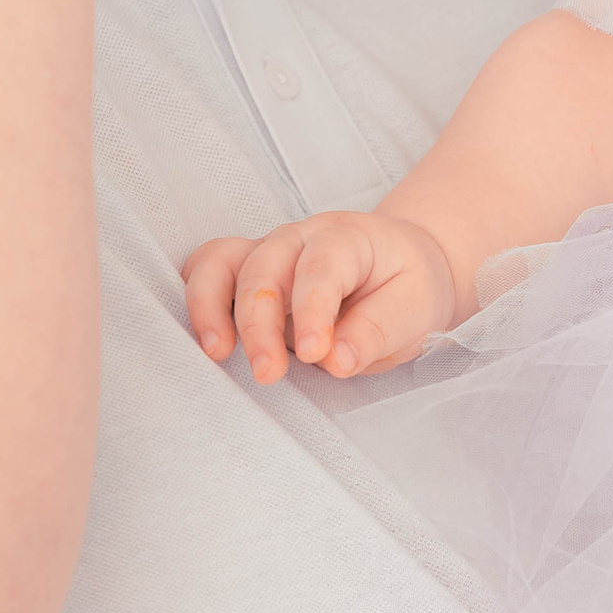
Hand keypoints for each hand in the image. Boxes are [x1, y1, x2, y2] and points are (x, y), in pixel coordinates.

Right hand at [187, 212, 460, 381]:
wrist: (401, 264)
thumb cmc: (408, 287)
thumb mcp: (416, 309)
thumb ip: (377, 331)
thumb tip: (333, 360)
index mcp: (347, 239)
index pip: (322, 268)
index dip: (313, 311)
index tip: (316, 355)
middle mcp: (298, 238)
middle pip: (263, 268)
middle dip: (259, 323)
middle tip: (268, 374)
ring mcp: (266, 252)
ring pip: (220, 262)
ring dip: (210, 307)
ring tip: (216, 353)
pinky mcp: (245, 273)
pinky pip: (206, 271)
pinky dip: (196, 300)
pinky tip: (204, 340)